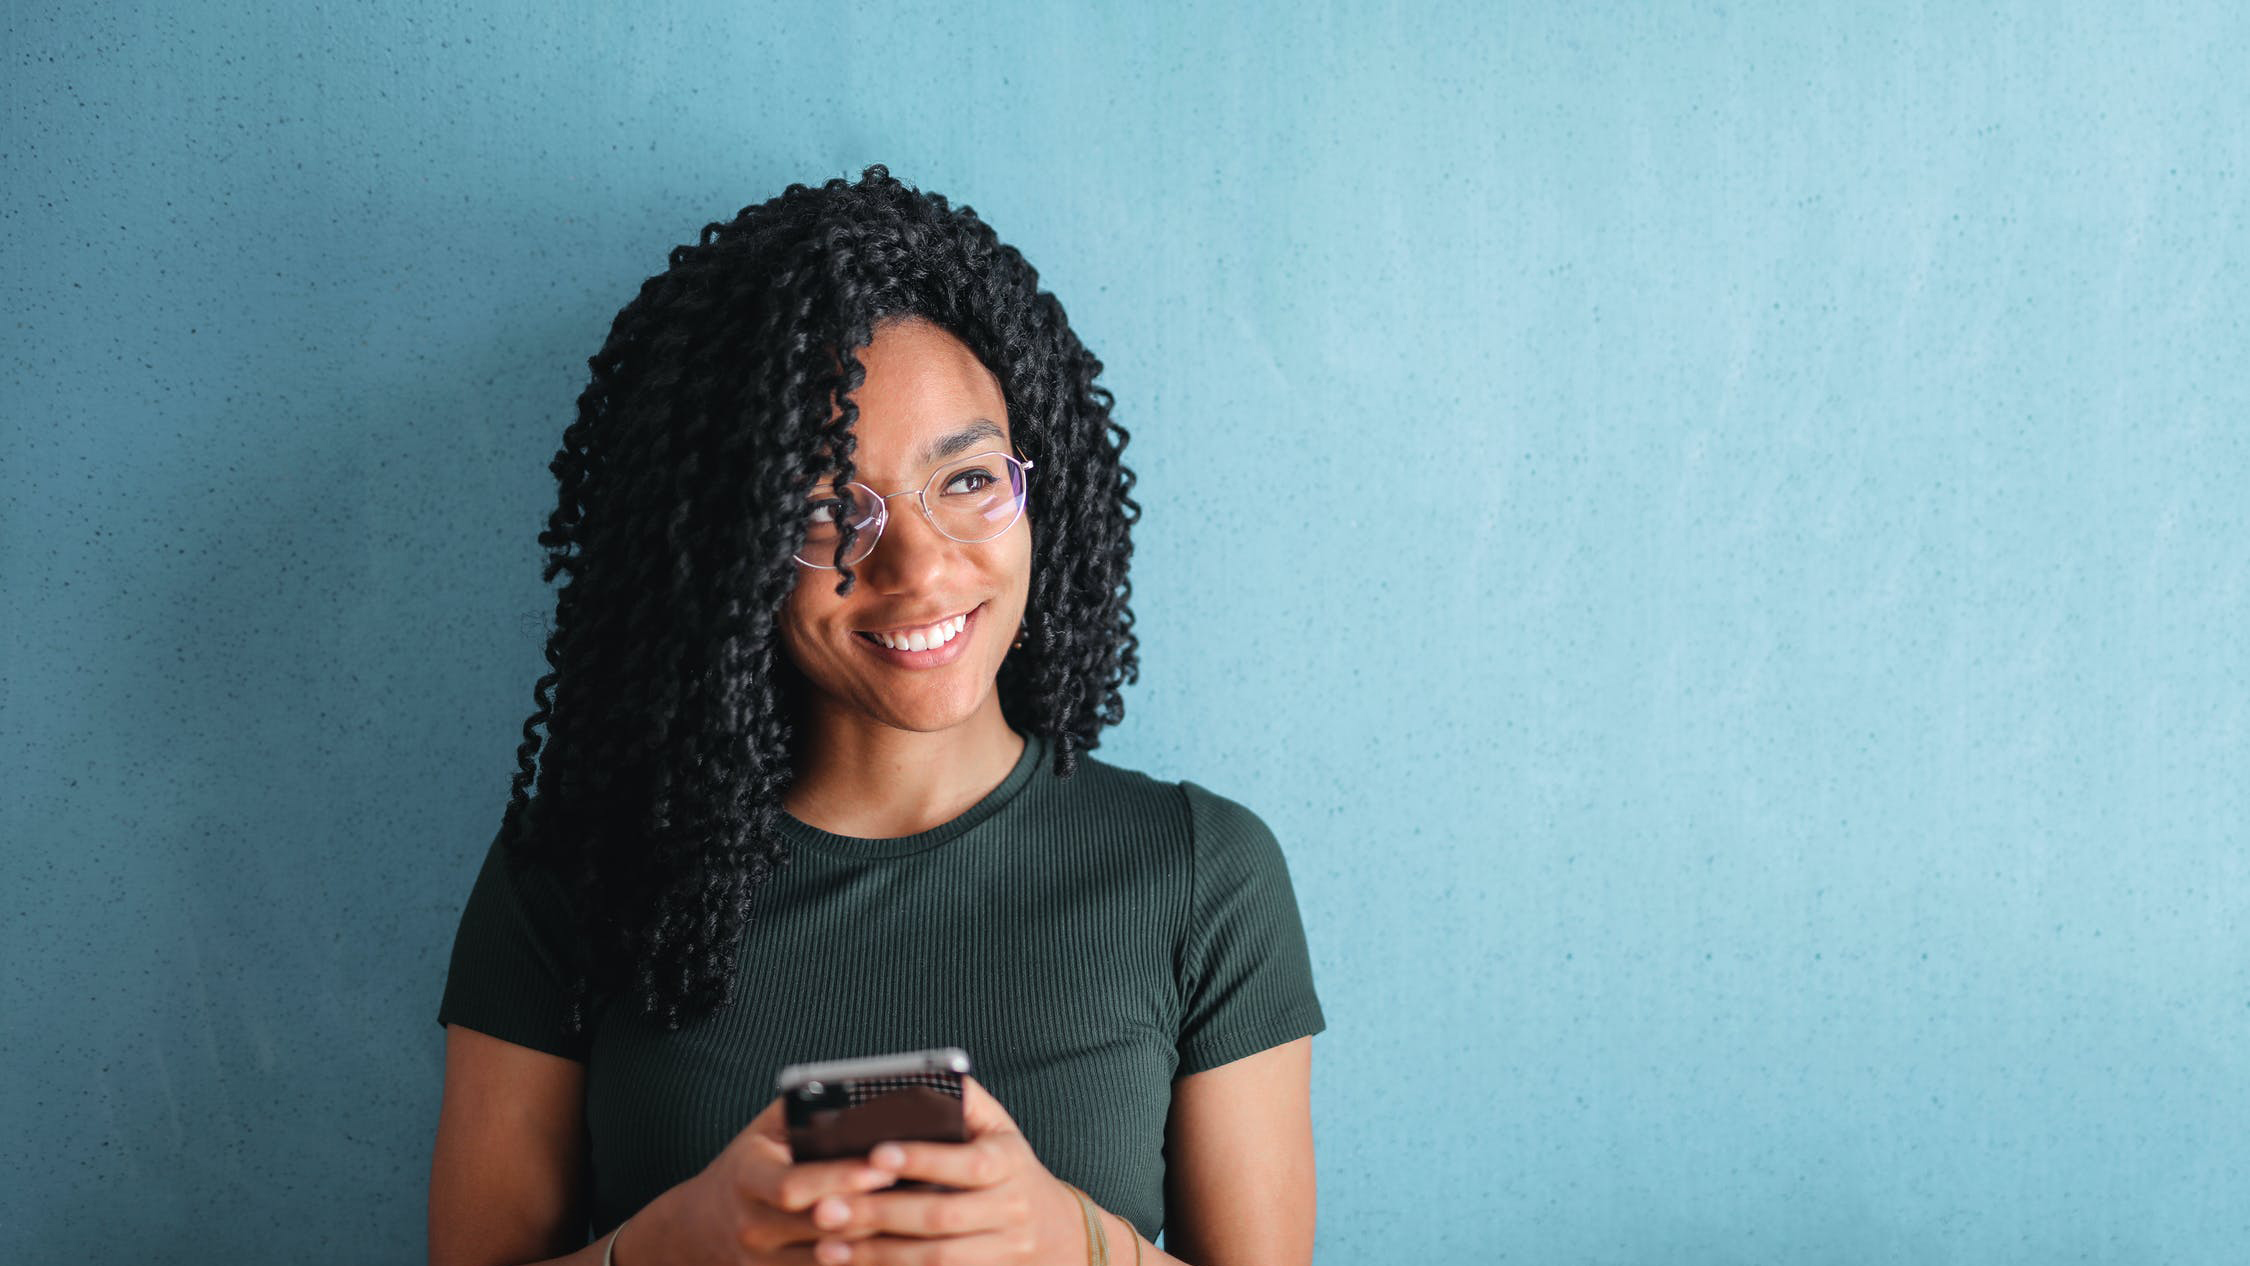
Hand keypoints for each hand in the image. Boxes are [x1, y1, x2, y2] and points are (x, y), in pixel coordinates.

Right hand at [613, 1091, 904, 1264]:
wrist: (699, 1226)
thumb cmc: (746, 1166)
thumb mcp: (762, 1132)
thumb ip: (800, 1111)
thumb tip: (853, 1092)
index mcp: (746, 1179)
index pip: (793, 1186)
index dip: (840, 1178)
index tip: (884, 1165)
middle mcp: (751, 1227)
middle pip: (822, 1226)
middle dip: (872, 1211)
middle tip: (920, 1195)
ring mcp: (762, 1264)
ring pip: (831, 1259)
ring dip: (876, 1243)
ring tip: (917, 1223)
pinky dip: (862, 1264)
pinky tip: (897, 1250)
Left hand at [801, 1073, 1087, 1264]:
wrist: (1055, 1232)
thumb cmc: (1009, 1166)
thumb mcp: (998, 1127)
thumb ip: (963, 1099)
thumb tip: (924, 1073)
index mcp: (1011, 1162)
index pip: (969, 1163)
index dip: (923, 1160)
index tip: (875, 1154)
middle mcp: (1011, 1209)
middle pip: (941, 1216)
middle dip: (880, 1213)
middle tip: (826, 1208)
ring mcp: (1000, 1250)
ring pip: (934, 1258)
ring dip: (876, 1254)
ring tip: (826, 1245)